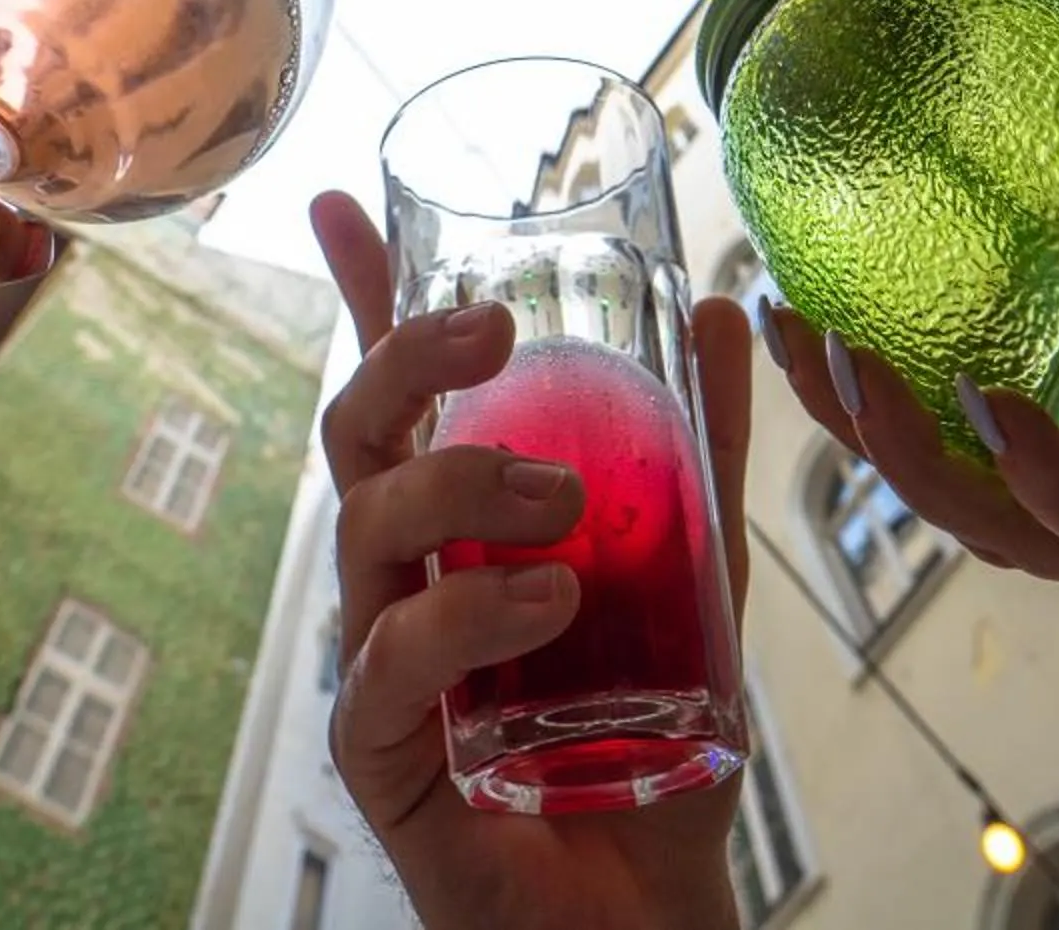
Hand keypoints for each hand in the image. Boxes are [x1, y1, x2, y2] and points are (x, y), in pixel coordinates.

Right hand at [309, 191, 751, 929]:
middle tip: (499, 326)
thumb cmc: (648, 743)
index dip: (364, 296)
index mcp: (459, 525)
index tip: (340, 199)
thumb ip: (701, 455)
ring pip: (365, 529)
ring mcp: (381, 661)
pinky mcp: (382, 752)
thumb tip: (719, 309)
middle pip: (358, 435)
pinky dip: (464, 617)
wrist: (649, 906)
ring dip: (463, 486)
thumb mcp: (697, 576)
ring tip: (567, 507)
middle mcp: (404, 580)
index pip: (398, 396)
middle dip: (408, 356)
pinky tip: (545, 603)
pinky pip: (385, 662)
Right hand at [757, 0, 1058, 700]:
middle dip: (847, 406)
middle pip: (944, 469)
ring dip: (910, 448)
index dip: (866, 354)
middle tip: (779, 314)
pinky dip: (1044, 473)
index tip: (790, 265)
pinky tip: (999, 408)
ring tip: (847, 360)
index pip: (964, 401)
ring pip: (998, 517)